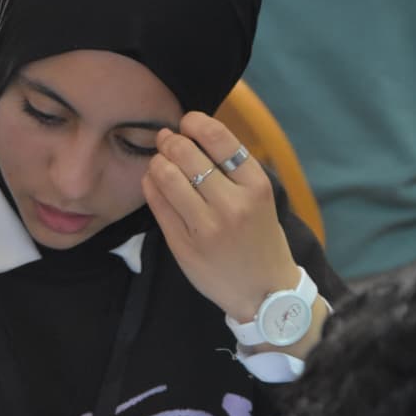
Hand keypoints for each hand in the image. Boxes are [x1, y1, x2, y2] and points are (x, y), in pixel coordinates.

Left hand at [142, 112, 299, 323]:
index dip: (196, 122)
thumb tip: (194, 133)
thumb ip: (233, 169)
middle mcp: (232, 204)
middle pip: (187, 154)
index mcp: (256, 187)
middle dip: (171, 140)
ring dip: (157, 161)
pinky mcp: (183, 245)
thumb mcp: (260, 199)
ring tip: (159, 160)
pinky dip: (150, 185)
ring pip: (166, 176)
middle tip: (166, 139)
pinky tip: (152, 181)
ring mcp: (206, 227)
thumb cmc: (261, 239)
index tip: (187, 122)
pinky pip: (157, 204)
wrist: (264, 293)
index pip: (219, 139)